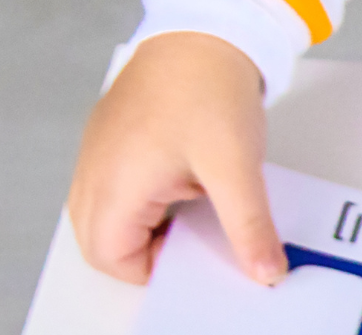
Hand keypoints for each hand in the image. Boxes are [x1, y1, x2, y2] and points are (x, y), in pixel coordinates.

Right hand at [68, 31, 285, 285]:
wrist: (205, 35)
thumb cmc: (208, 89)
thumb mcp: (235, 168)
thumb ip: (248, 227)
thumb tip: (264, 272)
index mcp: (114, 181)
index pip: (108, 256)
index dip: (150, 272)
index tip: (194, 264)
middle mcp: (97, 169)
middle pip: (100, 242)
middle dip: (146, 256)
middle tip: (195, 246)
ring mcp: (103, 154)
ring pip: (109, 217)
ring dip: (149, 230)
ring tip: (195, 215)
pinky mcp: (118, 142)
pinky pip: (120, 191)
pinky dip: (150, 205)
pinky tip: (189, 191)